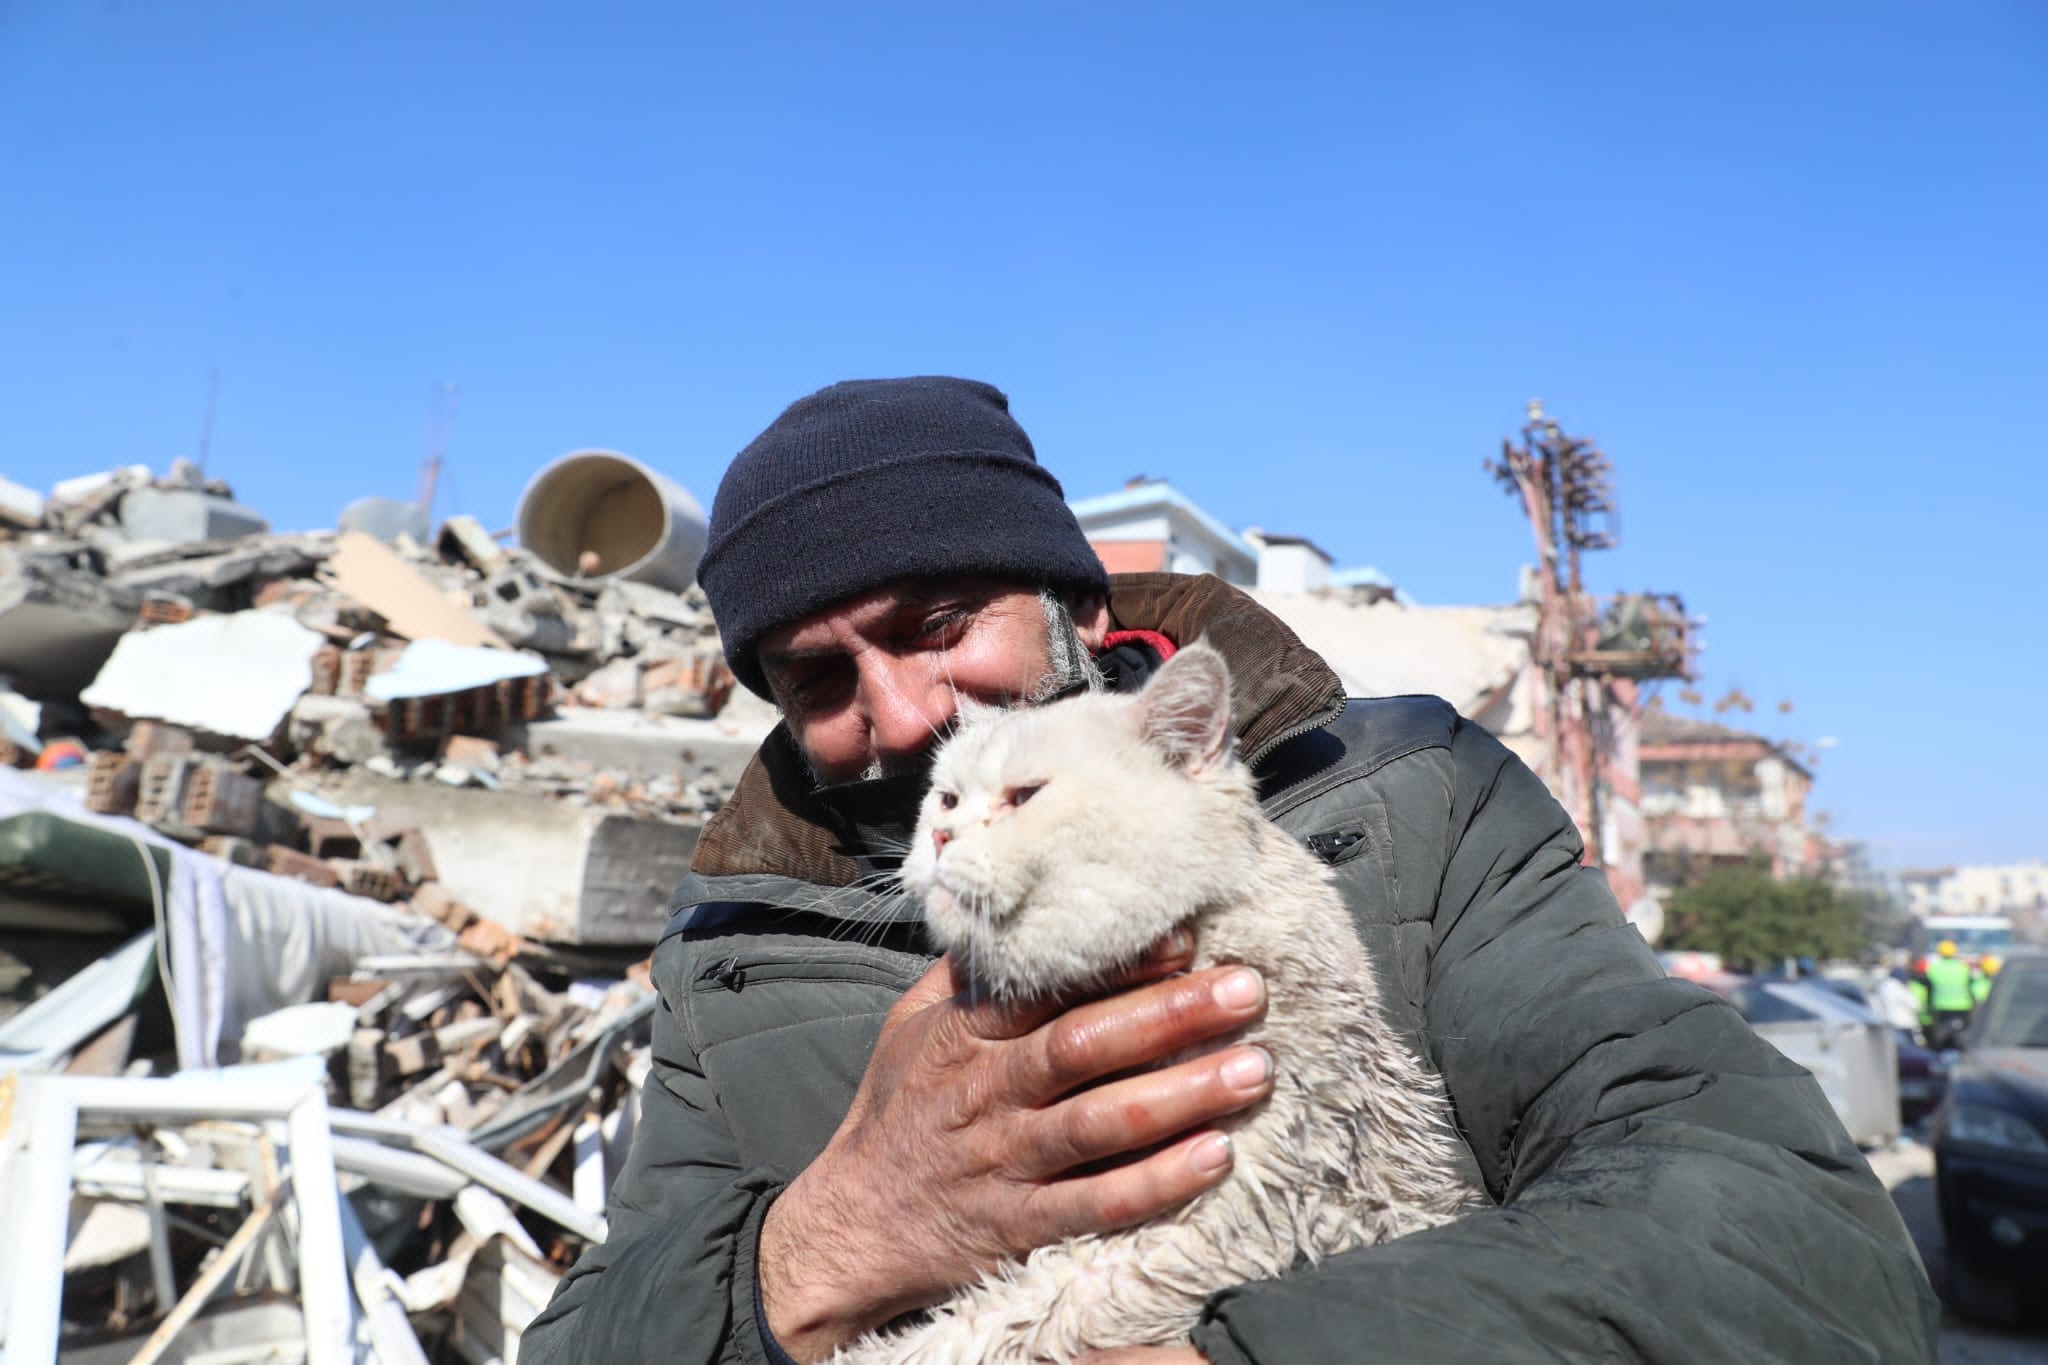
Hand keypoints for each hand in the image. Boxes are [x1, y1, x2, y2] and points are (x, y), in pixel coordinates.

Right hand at [757, 934, 1270, 1361]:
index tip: (1185, 937)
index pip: (1042, 988)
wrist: (853, 1227)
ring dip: (1182, 1094)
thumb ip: (969, 974)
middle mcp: (985, 1094)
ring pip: (1100, 1122)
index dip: (1115, 963)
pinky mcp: (1020, 1226)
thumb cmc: (898, 1113)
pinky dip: (1157, 1182)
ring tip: (1252, 1069)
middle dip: (1171, 1015)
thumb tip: (1026, 908)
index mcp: (961, 1036)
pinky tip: (1213, 1157)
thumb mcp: (912, 1027)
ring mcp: (1004, 1162)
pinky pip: (1097, 1202)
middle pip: (1083, 1046)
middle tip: (1247, 990)